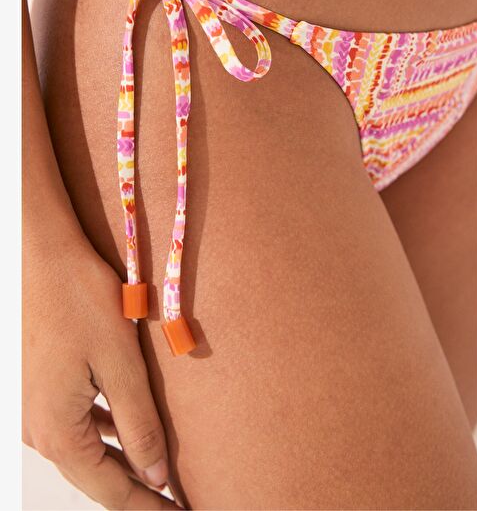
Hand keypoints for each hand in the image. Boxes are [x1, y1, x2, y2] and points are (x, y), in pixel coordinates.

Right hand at [23, 235, 181, 509]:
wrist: (41, 255)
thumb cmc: (78, 300)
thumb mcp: (120, 364)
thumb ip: (139, 425)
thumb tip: (155, 476)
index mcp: (60, 432)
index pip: (112, 491)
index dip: (149, 509)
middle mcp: (40, 429)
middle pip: (96, 475)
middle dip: (138, 490)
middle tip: (176, 500)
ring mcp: (36, 408)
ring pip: (88, 450)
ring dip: (123, 461)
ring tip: (160, 471)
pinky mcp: (41, 387)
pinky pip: (78, 423)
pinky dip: (108, 433)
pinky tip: (130, 427)